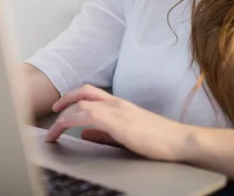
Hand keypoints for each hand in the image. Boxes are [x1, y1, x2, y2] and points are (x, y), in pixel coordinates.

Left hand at [46, 85, 194, 161]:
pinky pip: (88, 116)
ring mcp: (118, 111)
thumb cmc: (158, 140)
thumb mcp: (126, 136)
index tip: (61, 107)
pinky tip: (64, 130)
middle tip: (53, 112)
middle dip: (65, 100)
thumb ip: (104, 134)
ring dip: (64, 115)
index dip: (73, 96)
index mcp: (120, 104)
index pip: (92, 92)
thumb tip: (85, 134)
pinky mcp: (118, 122)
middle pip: (84, 92)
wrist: (180, 141)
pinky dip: (71, 121)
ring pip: (82, 104)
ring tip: (53, 130)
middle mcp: (117, 103)